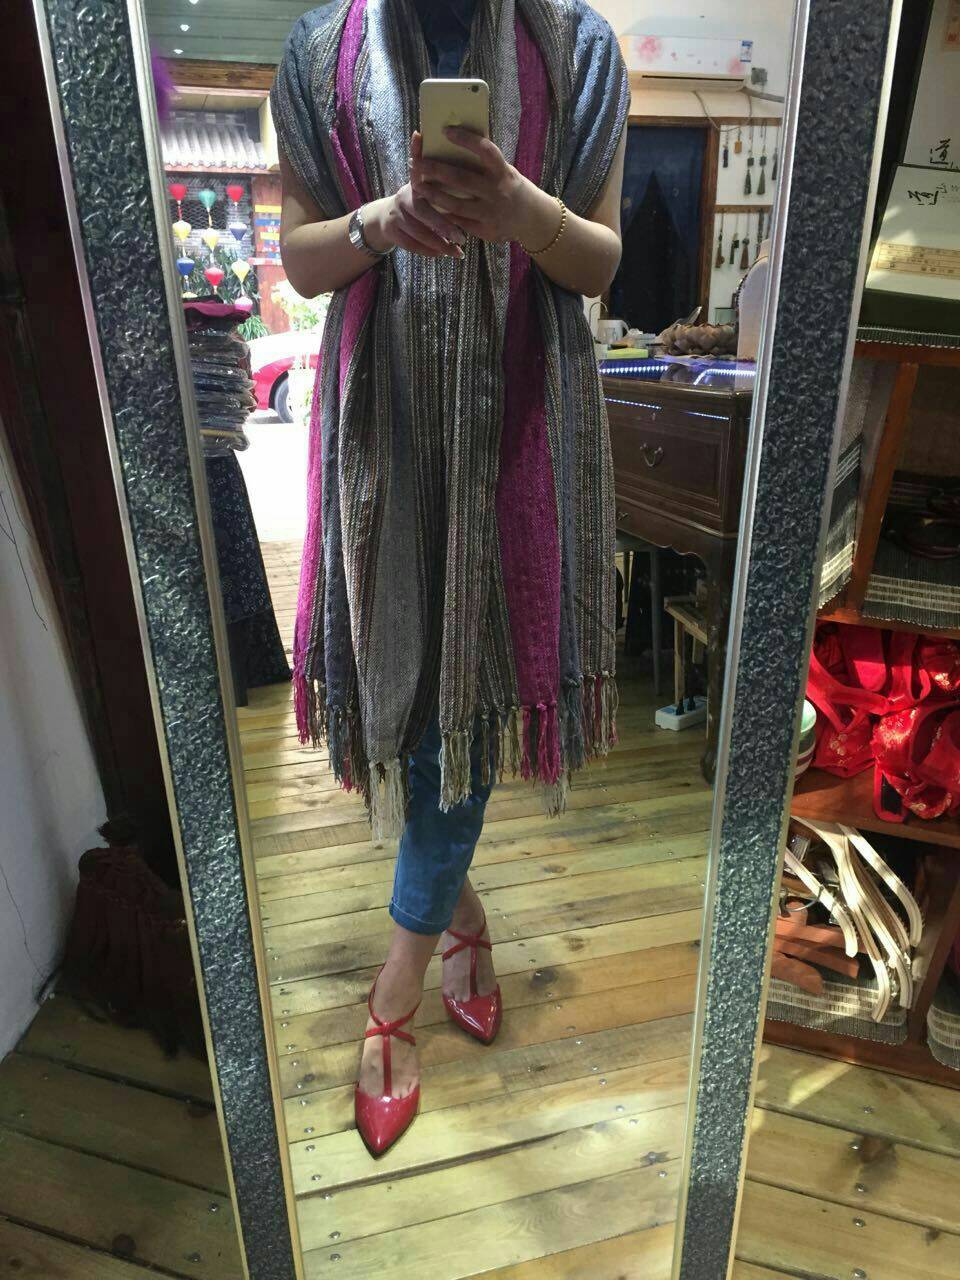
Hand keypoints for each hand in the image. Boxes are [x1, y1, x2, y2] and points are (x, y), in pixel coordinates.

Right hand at [365, 134, 464, 258]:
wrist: (386, 217)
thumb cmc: (417, 201)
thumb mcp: (425, 186)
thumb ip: (439, 177)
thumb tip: (450, 154)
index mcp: (414, 184)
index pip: (420, 174)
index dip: (423, 161)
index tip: (435, 161)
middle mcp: (402, 197)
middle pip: (423, 213)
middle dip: (444, 226)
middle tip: (462, 238)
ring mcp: (395, 215)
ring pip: (419, 233)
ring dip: (439, 244)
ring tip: (457, 251)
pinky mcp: (391, 232)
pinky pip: (412, 245)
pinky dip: (428, 251)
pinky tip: (442, 254)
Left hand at [413, 127, 558, 247]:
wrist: (531, 219)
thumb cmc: (510, 187)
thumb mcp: (504, 171)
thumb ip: (485, 164)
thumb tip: (454, 145)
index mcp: (503, 172)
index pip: (485, 150)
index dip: (466, 139)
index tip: (446, 130)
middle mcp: (497, 191)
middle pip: (461, 179)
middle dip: (435, 170)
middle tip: (416, 162)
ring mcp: (491, 213)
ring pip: (455, 204)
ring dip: (433, 195)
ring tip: (417, 186)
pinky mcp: (485, 230)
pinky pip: (459, 221)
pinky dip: (444, 213)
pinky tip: (430, 206)